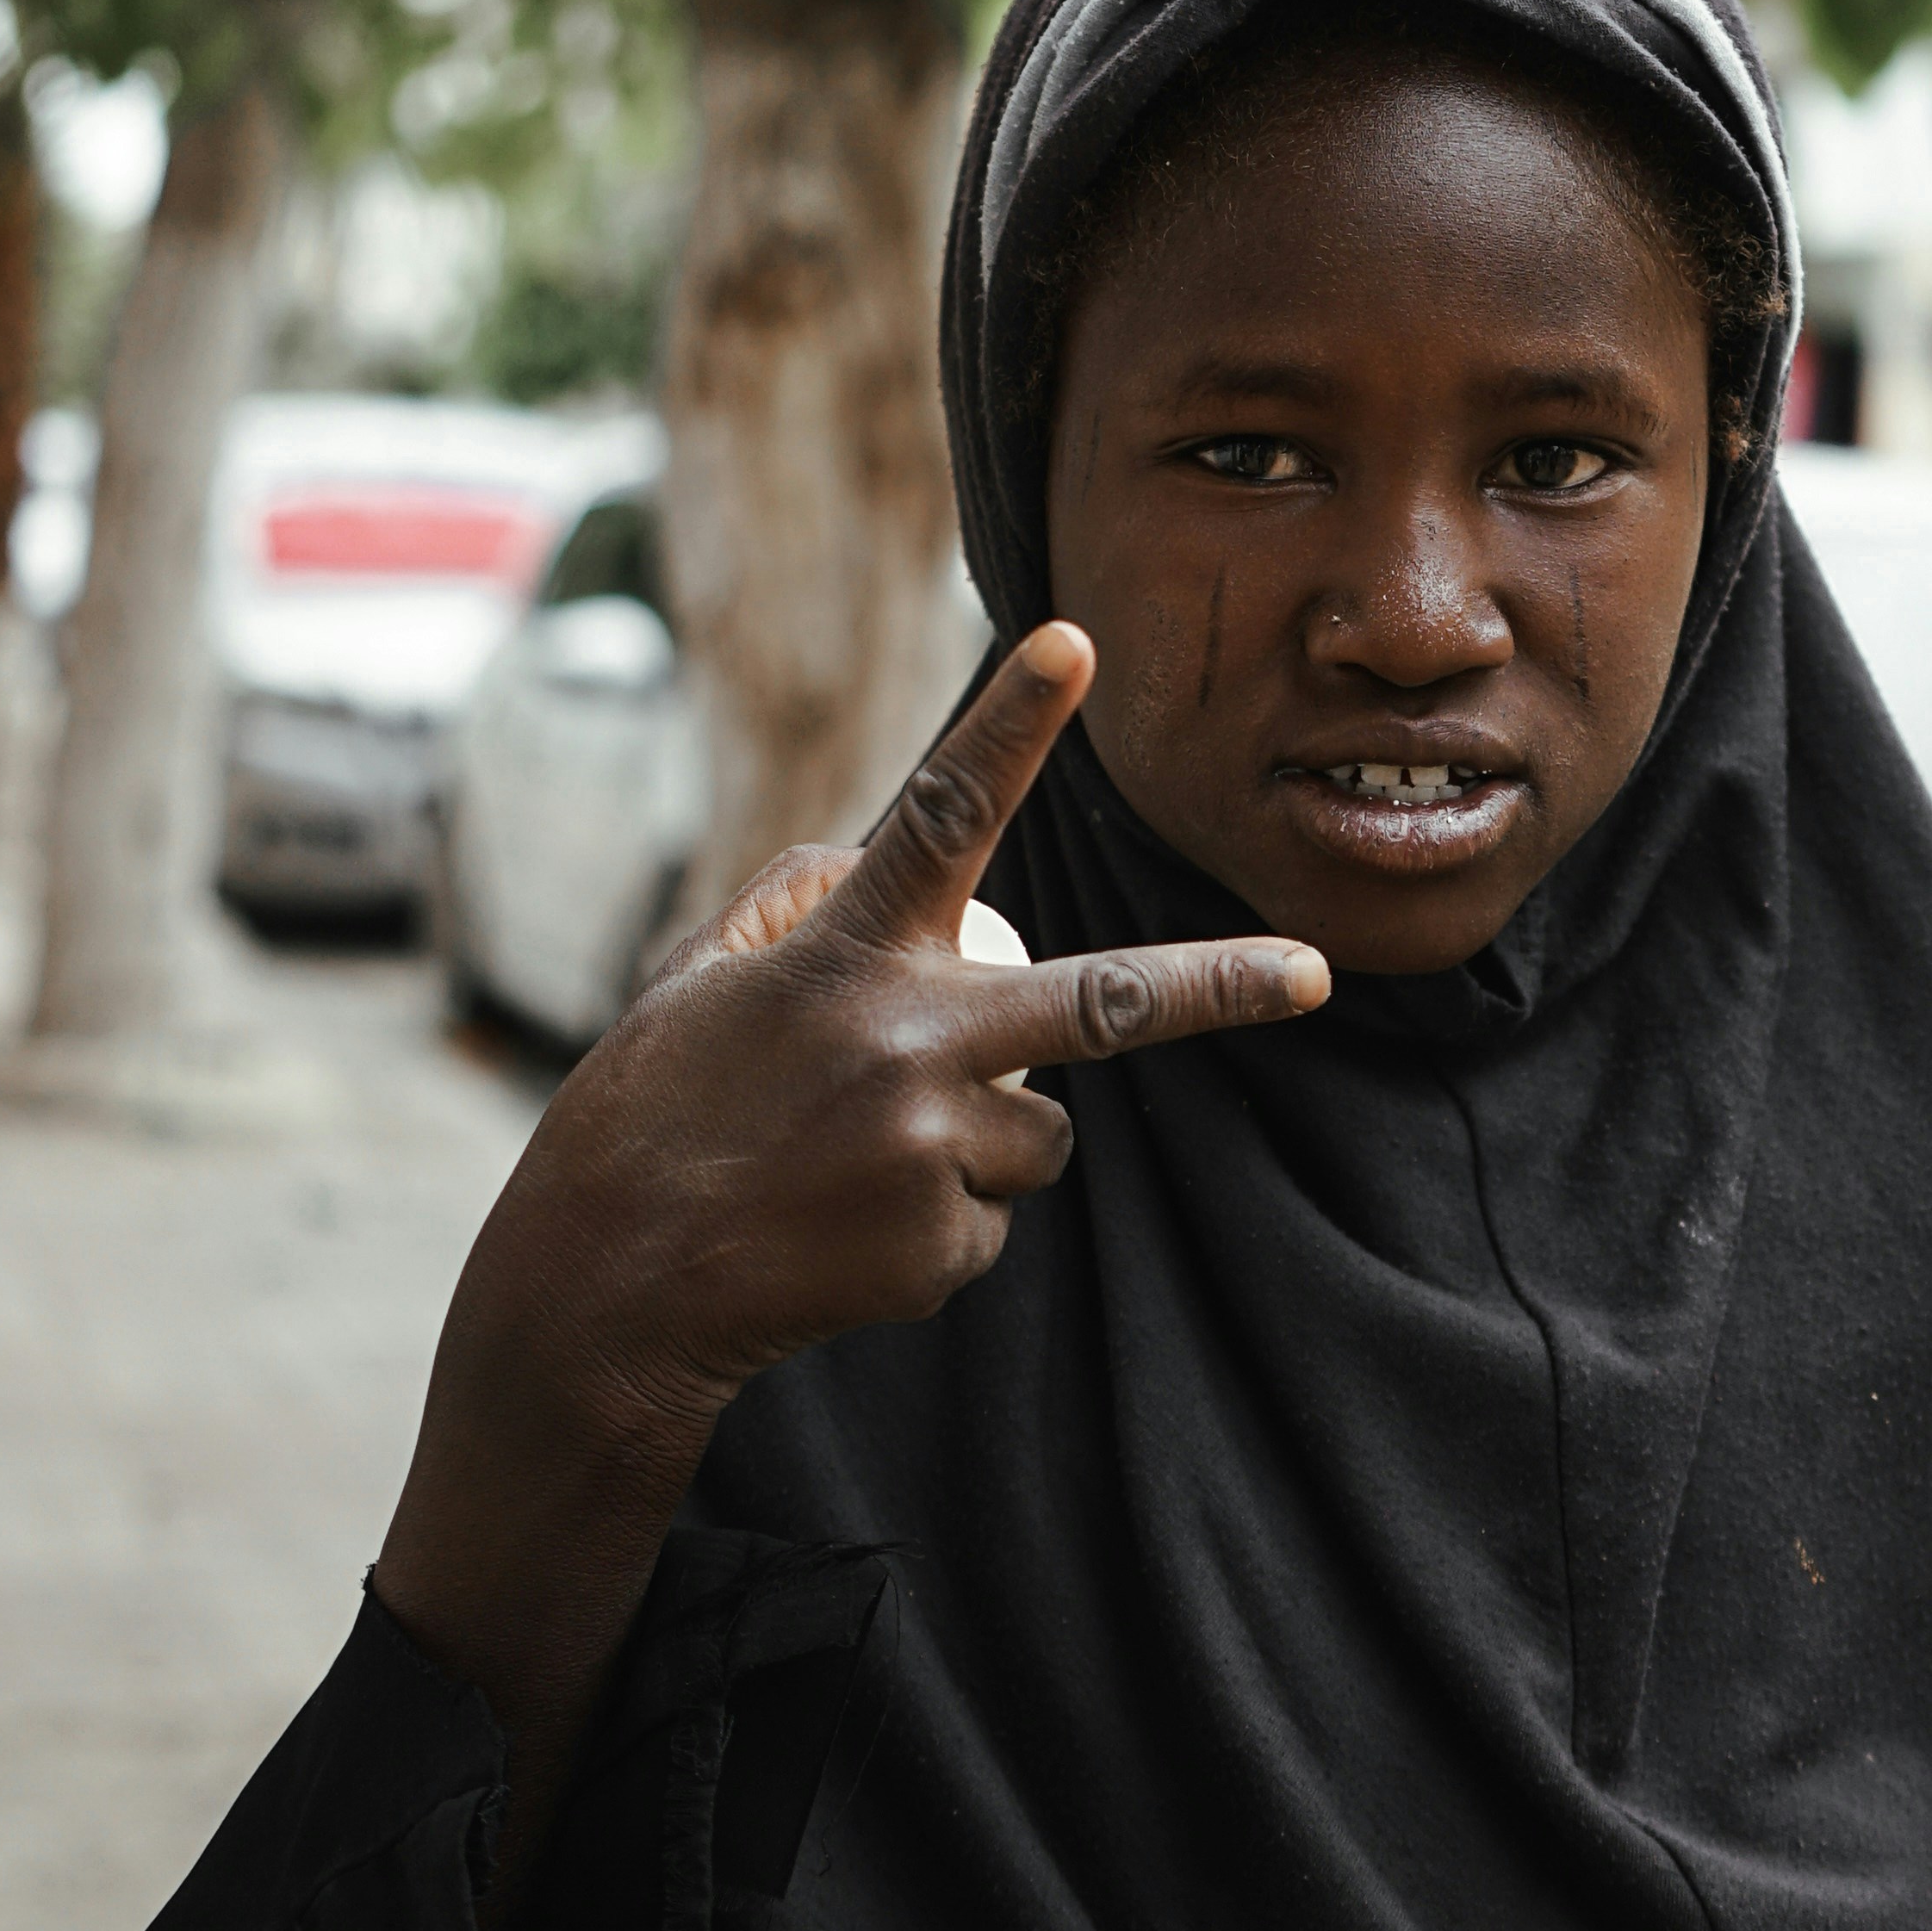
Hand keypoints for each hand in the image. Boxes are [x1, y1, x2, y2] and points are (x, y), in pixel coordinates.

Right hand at [373, 623, 1325, 1871]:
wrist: (612, 1290)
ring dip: (987, 1141)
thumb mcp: (698, 982)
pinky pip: (991, 1219)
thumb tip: (872, 851)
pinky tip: (849, 1228)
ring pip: (1042, 1135)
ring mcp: (930, 1150)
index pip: (936, 815)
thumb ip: (798, 906)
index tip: (1075, 640)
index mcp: (843, 959)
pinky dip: (942, 1221)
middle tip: (1318, 972)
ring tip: (864, 1161)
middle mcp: (903, 1045)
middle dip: (1222, 987)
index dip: (1007, 725)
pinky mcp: (940, 1245)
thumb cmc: (653, 1112)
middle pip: (1102, 1005)